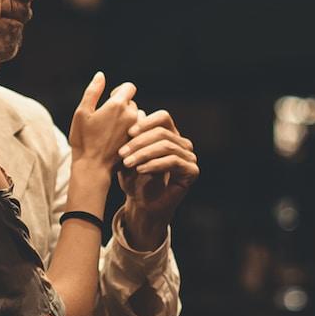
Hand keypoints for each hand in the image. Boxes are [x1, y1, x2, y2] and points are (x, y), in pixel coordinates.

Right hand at [67, 73, 138, 183]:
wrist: (93, 167)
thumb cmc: (83, 140)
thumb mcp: (82, 113)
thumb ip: (92, 91)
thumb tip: (100, 75)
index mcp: (117, 105)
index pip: (129, 87)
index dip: (119, 90)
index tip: (110, 98)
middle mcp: (131, 114)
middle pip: (132, 102)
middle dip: (121, 106)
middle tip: (107, 118)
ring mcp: (136, 129)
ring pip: (136, 116)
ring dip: (127, 118)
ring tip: (113, 130)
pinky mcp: (137, 140)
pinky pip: (138, 129)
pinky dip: (130, 130)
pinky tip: (118, 139)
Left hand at [115, 106, 198, 249]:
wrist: (141, 204)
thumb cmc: (134, 179)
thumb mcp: (128, 155)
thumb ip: (131, 135)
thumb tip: (135, 110)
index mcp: (169, 135)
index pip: (163, 117)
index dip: (146, 122)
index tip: (128, 133)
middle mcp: (182, 143)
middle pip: (163, 132)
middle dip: (140, 141)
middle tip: (122, 153)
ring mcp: (189, 157)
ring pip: (166, 146)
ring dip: (144, 153)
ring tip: (128, 162)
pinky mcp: (192, 171)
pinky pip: (173, 161)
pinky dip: (155, 164)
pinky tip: (141, 169)